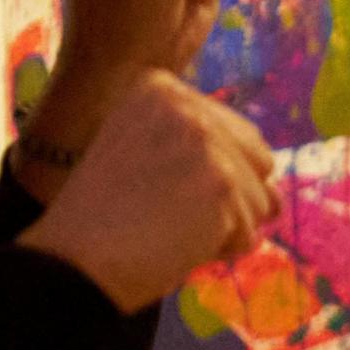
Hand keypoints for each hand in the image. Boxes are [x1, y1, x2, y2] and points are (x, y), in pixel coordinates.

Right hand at [14, 71, 279, 311]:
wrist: (72, 261)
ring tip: (168, 230)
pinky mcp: (222, 183)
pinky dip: (220, 249)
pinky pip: (250, 230)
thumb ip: (202, 154)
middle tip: (168, 216)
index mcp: (158, 88)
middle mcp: (184, 104)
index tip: (156, 191)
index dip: (207, 178)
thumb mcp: (144, 158)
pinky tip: (177, 246)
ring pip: (260, 200)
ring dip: (223, 228)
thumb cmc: (103, 222)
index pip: (233, 134)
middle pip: (256, 161)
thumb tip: (277, 198)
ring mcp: (206, 141)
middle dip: (226, 200)